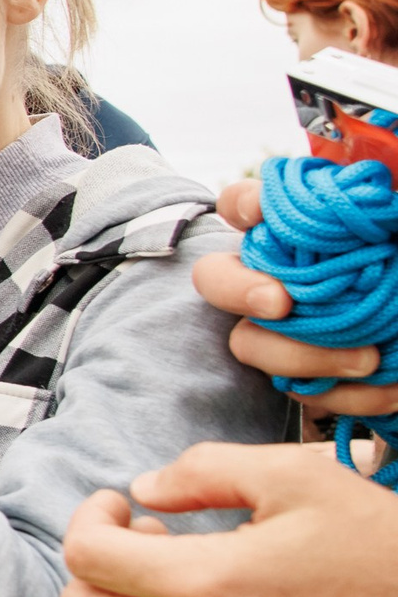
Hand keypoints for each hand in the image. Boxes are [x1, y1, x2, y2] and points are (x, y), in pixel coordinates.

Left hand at [62, 441, 397, 596]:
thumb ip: (202, 470)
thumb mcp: (296, 476)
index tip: (122, 503)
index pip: (86, 561)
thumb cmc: (380, 542)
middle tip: (147, 533)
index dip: (89, 520)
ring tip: (184, 564)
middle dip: (97, 565)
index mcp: (210, 586)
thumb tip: (142, 489)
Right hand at [195, 178, 397, 416]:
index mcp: (296, 234)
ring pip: (249, 343)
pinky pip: (301, 390)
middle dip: (238, 289)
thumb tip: (378, 202)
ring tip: (370, 360)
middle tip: (280, 304)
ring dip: (303, 354)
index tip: (259, 213)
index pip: (244, 204)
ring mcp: (282, 331)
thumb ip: (384, 213)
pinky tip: (391, 389)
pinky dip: (346, 395)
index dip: (244, 205)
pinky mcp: (307, 376)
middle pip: (215, 277)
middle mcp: (274, 278)